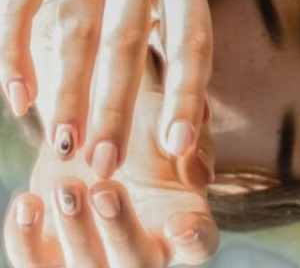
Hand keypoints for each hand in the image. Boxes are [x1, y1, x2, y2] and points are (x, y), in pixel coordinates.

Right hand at [0, 0, 212, 176]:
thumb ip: (175, 38)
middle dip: (116, 104)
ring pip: (75, 22)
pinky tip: (18, 98)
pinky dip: (14, 50)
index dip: (188, 89)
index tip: (178, 145)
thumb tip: (197, 123)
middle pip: (128, 34)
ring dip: (67, 89)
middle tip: (106, 163)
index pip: (192, 33)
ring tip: (62, 145)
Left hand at [3, 52, 218, 266]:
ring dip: (75, 234)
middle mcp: (145, 248)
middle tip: (104, 188)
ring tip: (65, 186)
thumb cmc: (143, 122)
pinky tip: (28, 203)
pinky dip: (25, 240)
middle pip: (138, 265)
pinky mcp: (51, 255)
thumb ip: (183, 134)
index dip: (192, 240)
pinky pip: (34, 266)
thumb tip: (187, 150)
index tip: (179, 225)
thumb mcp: (168, 120)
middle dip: (119, 231)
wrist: (94, 122)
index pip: (200, 243)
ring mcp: (96, 258)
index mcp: (185, 218)